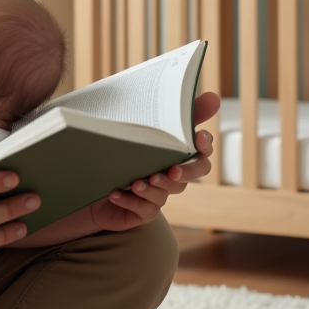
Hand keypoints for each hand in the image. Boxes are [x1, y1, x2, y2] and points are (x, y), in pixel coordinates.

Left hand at [88, 91, 217, 232]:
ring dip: (153, 188)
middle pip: (194, 174)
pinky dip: (129, 200)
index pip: (203, 150)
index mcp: (177, 152)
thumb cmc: (123, 147)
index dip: (205, 145)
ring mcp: (161, 193)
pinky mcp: (145, 210)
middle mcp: (174, 173)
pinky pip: (143, 209)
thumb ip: (174, 111)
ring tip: (137, 182)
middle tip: (172, 170)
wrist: (94, 177)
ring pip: (165, 193)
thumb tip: (213, 97)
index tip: (198, 138)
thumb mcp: (142, 122)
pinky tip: (115, 193)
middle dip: (186, 172)